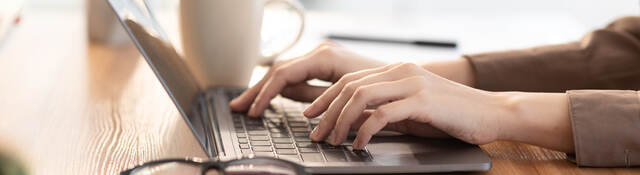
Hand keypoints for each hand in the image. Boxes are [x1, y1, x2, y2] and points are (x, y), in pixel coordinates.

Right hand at [229, 42, 385, 116]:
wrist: (404, 82)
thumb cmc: (381, 89)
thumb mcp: (345, 97)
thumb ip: (313, 96)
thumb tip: (285, 95)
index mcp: (324, 57)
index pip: (283, 74)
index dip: (264, 94)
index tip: (254, 111)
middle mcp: (321, 52)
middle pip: (279, 70)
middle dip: (257, 90)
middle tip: (238, 107)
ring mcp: (322, 56)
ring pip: (285, 71)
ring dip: (265, 88)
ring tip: (248, 104)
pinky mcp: (325, 64)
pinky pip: (296, 74)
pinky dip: (281, 87)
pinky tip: (270, 97)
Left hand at [304, 62, 505, 148]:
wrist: (492, 112)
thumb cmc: (452, 115)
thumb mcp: (411, 112)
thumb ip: (383, 112)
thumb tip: (352, 122)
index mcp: (397, 70)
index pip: (351, 80)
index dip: (326, 98)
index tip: (310, 115)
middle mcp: (401, 72)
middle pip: (350, 87)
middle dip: (327, 112)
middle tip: (316, 134)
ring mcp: (412, 84)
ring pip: (361, 98)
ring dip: (341, 121)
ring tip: (334, 141)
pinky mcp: (422, 101)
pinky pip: (382, 115)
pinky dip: (364, 130)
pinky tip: (359, 144)